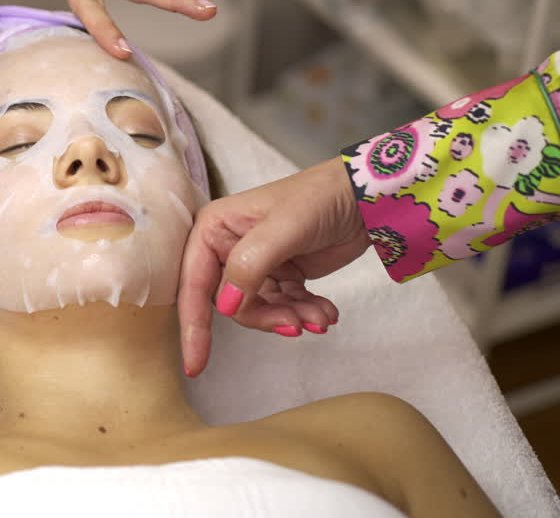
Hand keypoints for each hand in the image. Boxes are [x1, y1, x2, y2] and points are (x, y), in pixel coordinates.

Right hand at [178, 158, 371, 376]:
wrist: (366, 195)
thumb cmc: (318, 198)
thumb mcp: (282, 229)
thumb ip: (249, 266)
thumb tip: (225, 307)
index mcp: (213, 229)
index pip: (195, 283)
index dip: (194, 325)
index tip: (195, 365)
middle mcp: (228, 247)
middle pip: (229, 303)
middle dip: (263, 318)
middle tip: (296, 324)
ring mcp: (255, 263)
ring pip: (258, 309)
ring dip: (289, 318)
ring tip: (320, 318)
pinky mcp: (282, 274)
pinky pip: (283, 306)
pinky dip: (304, 313)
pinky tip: (326, 313)